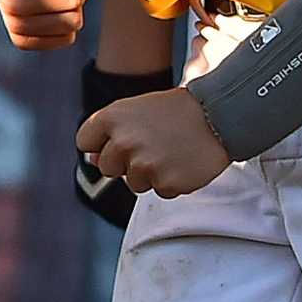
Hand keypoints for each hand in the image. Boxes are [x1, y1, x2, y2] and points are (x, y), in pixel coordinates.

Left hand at [75, 60, 175, 228]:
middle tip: (151, 144)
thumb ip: (110, 132)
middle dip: (125, 161)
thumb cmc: (174, 111)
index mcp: (111, 118)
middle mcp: (123, 142)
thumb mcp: (135, 111)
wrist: (217, 114)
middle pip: (106, 167)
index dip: (100, 143)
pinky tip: (181, 162)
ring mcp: (143, 165)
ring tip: (169, 151)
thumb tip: (92, 159)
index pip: (84, 142)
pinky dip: (170, 181)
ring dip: (149, 172)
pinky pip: (159, 191)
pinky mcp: (165, 183)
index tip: (119, 139)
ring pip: (132, 183)